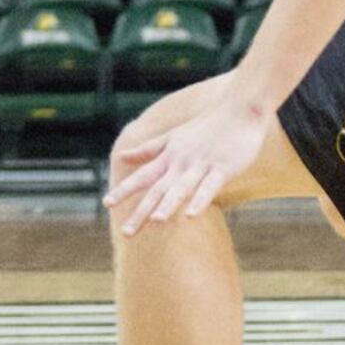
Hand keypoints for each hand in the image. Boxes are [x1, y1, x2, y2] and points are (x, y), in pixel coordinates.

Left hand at [104, 94, 270, 237]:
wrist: (238, 110)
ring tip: (156, 222)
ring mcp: (201, 165)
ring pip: (181, 188)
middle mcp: (180, 162)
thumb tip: (122, 157)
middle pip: (157, 189)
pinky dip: (200, 200)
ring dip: (168, 205)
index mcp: (168, 157)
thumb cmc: (205, 127)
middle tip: (127, 233)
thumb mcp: (172, 137)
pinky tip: (191, 215)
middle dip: (142, 211)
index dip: (124, 189)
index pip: (142, 176)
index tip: (106, 203)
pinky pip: (209, 187)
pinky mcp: (222, 168)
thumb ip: (147, 149)